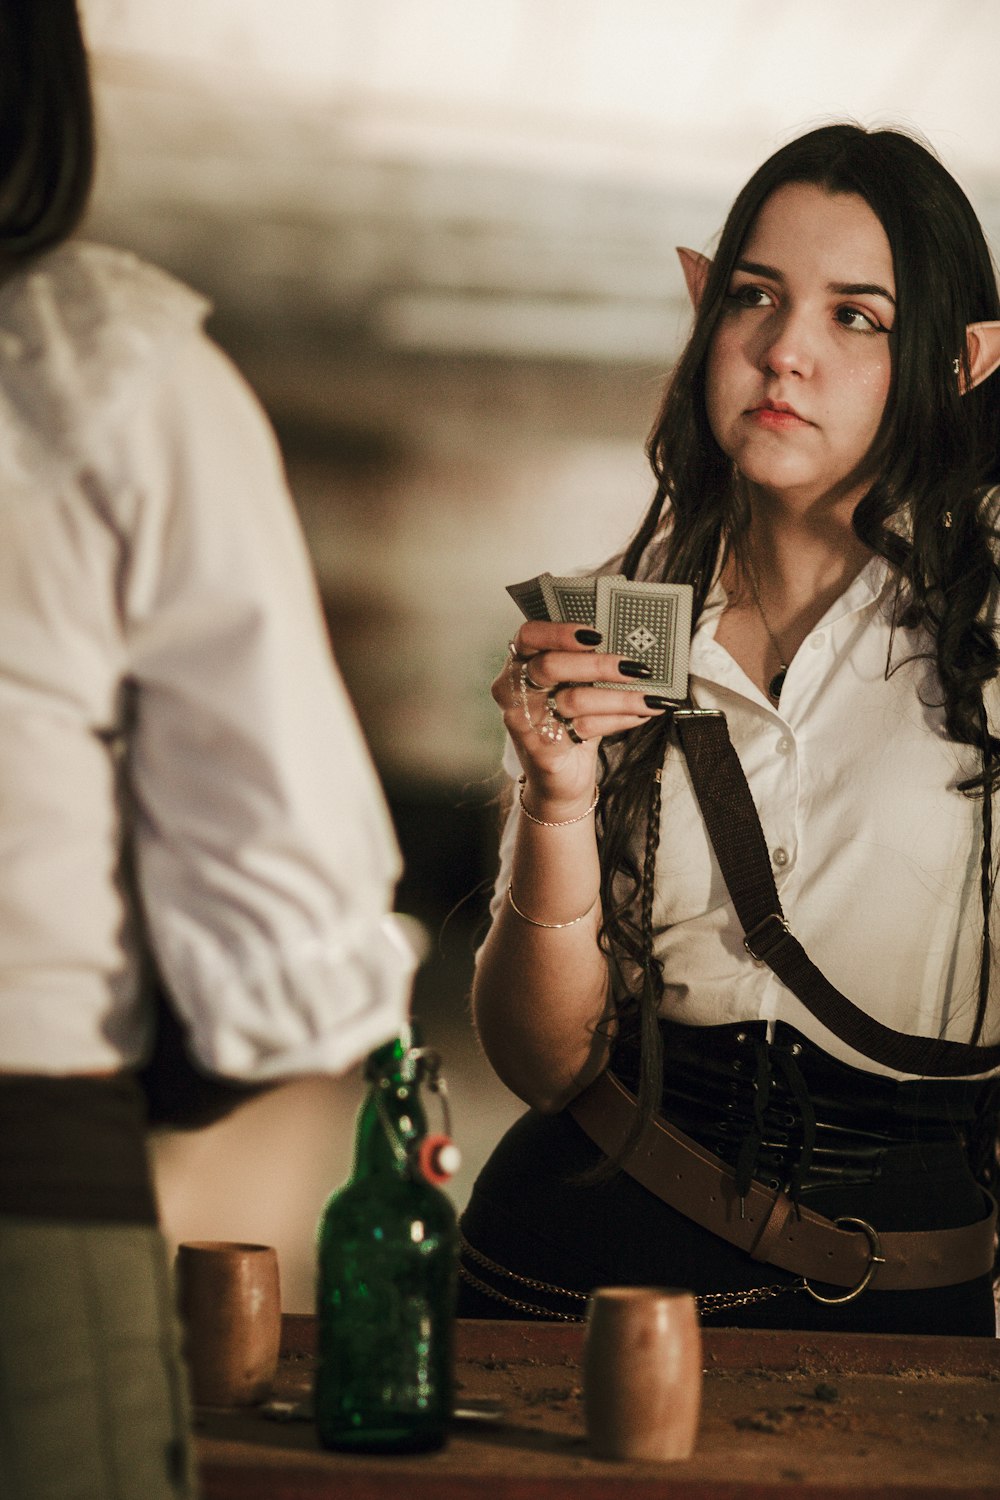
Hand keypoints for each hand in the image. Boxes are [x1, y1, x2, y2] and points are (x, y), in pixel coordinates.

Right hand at [494, 622, 670, 812]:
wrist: (556, 779)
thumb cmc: (564, 723)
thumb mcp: (568, 688)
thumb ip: (585, 665)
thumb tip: (631, 647)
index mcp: (518, 664)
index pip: (529, 636)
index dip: (560, 632)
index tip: (596, 635)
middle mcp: (512, 691)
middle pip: (551, 666)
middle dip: (598, 665)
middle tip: (634, 667)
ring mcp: (523, 721)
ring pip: (575, 699)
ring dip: (620, 697)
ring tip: (651, 698)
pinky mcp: (541, 749)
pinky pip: (586, 727)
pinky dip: (619, 719)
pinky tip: (640, 714)